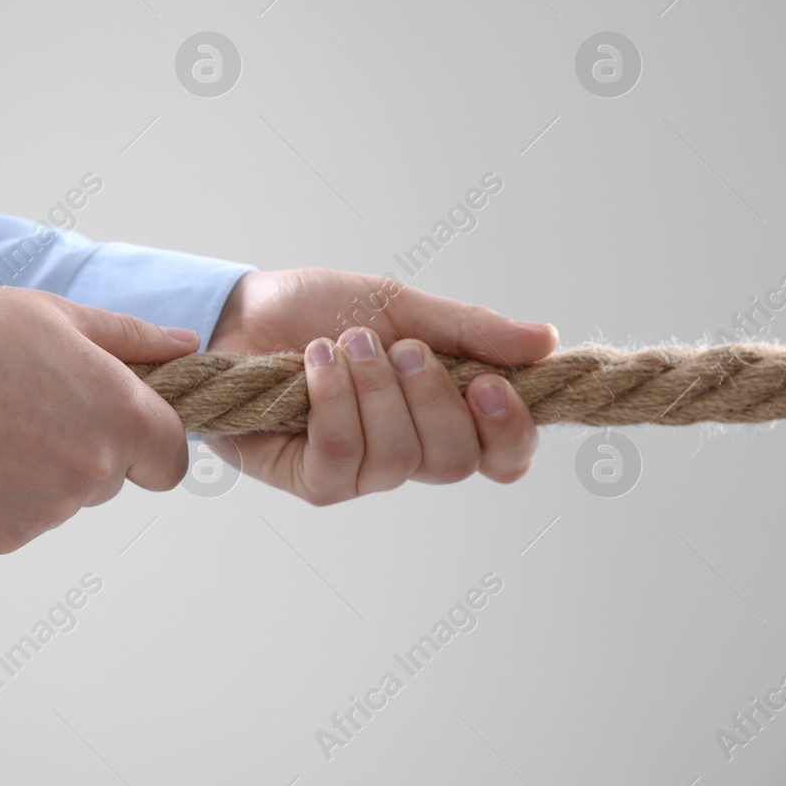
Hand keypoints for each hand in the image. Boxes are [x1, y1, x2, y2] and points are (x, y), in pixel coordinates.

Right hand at [0, 286, 200, 553]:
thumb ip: (131, 337)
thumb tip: (187, 345)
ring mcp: (46, 513)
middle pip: (111, 478)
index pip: (170, 460)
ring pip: (62, 499)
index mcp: (121, 416)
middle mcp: (93, 474)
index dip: (147, 440)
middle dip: (83, 447)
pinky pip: (17, 520)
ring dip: (37, 471)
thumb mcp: (56, 315)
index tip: (110, 418)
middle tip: (25, 402)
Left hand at [204, 269, 556, 502]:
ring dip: (376, 390)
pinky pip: (344, 457)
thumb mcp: (399, 305)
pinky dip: (335, 403)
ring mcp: (358, 473)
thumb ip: (469, 329)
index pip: (502, 457)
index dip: (509, 433)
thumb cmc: (317, 310)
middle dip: (431, 396)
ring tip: (349, 342)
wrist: (239, 309)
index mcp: (441, 415)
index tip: (492, 384)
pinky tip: (317, 362)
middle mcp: (406, 453)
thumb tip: (546, 340)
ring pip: (400, 459)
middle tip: (397, 347)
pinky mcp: (309, 479)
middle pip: (456, 461)